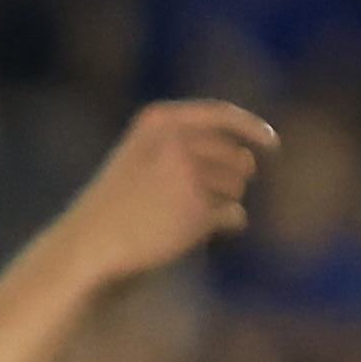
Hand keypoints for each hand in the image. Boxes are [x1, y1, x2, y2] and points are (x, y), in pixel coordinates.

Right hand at [49, 99, 275, 287]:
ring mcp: (188, 173)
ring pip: (239, 185)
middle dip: (231, 180)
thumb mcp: (140, 158)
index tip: (272, 144)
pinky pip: (235, 214)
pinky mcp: (198, 208)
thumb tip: (252, 156)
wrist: (88, 245)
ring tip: (183, 216)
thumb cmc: (115, 208)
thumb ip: (186, 146)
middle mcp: (176, 140)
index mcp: (159, 121)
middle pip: (238, 156)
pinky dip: (225, 225)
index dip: (252, 129)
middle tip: (198, 202)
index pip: (221, 116)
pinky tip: (195, 233)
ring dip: (223, 202)